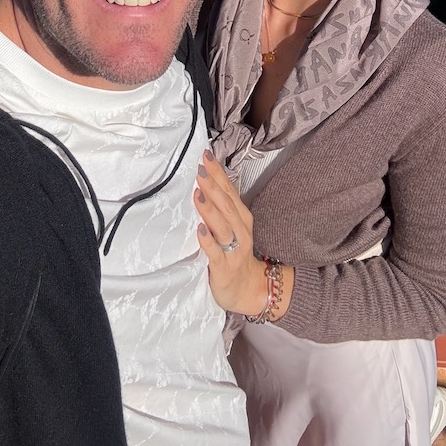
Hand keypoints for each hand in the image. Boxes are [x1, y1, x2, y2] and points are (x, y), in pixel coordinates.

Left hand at [193, 151, 266, 314]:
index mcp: (241, 218)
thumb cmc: (233, 254)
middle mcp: (240, 231)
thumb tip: (204, 178)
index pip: (230, 191)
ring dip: (210, 210)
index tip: (206, 155)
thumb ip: (220, 207)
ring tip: (197, 194)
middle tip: (200, 169)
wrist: (247, 290)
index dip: (218, 173)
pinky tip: (200, 230)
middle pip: (227, 206)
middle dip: (213, 187)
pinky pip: (216, 254)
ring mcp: (233, 250)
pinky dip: (208, 241)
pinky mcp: (224, 269)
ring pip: (223, 227)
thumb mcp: (231, 227)